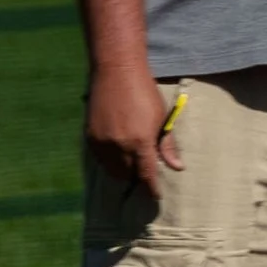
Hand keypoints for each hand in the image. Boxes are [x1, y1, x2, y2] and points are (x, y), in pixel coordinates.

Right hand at [86, 61, 180, 196]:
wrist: (116, 70)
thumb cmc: (144, 92)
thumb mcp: (161, 117)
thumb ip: (166, 144)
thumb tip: (177, 167)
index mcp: (140, 142)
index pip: (146, 175)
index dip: (152, 189)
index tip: (156, 196)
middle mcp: (119, 145)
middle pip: (127, 175)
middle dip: (136, 178)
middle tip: (143, 174)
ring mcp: (102, 141)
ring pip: (111, 169)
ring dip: (121, 170)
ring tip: (129, 164)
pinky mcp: (89, 135)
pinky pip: (99, 158)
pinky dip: (108, 160)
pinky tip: (115, 153)